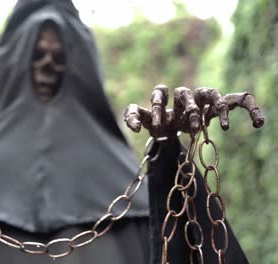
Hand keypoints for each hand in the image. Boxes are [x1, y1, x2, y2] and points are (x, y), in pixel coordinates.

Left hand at [124, 85, 264, 136]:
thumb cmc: (159, 122)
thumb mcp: (144, 121)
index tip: (155, 125)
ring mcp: (204, 99)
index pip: (160, 92)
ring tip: (220, 126)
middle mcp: (185, 94)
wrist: (173, 127)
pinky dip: (250, 107)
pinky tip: (258, 122)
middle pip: (187, 93)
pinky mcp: (220, 106)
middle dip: (188, 111)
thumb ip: (132, 117)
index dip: (156, 106)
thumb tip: (135, 128)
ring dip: (216, 108)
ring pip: (213, 94)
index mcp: (166, 96)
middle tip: (191, 128)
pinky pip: (240, 99)